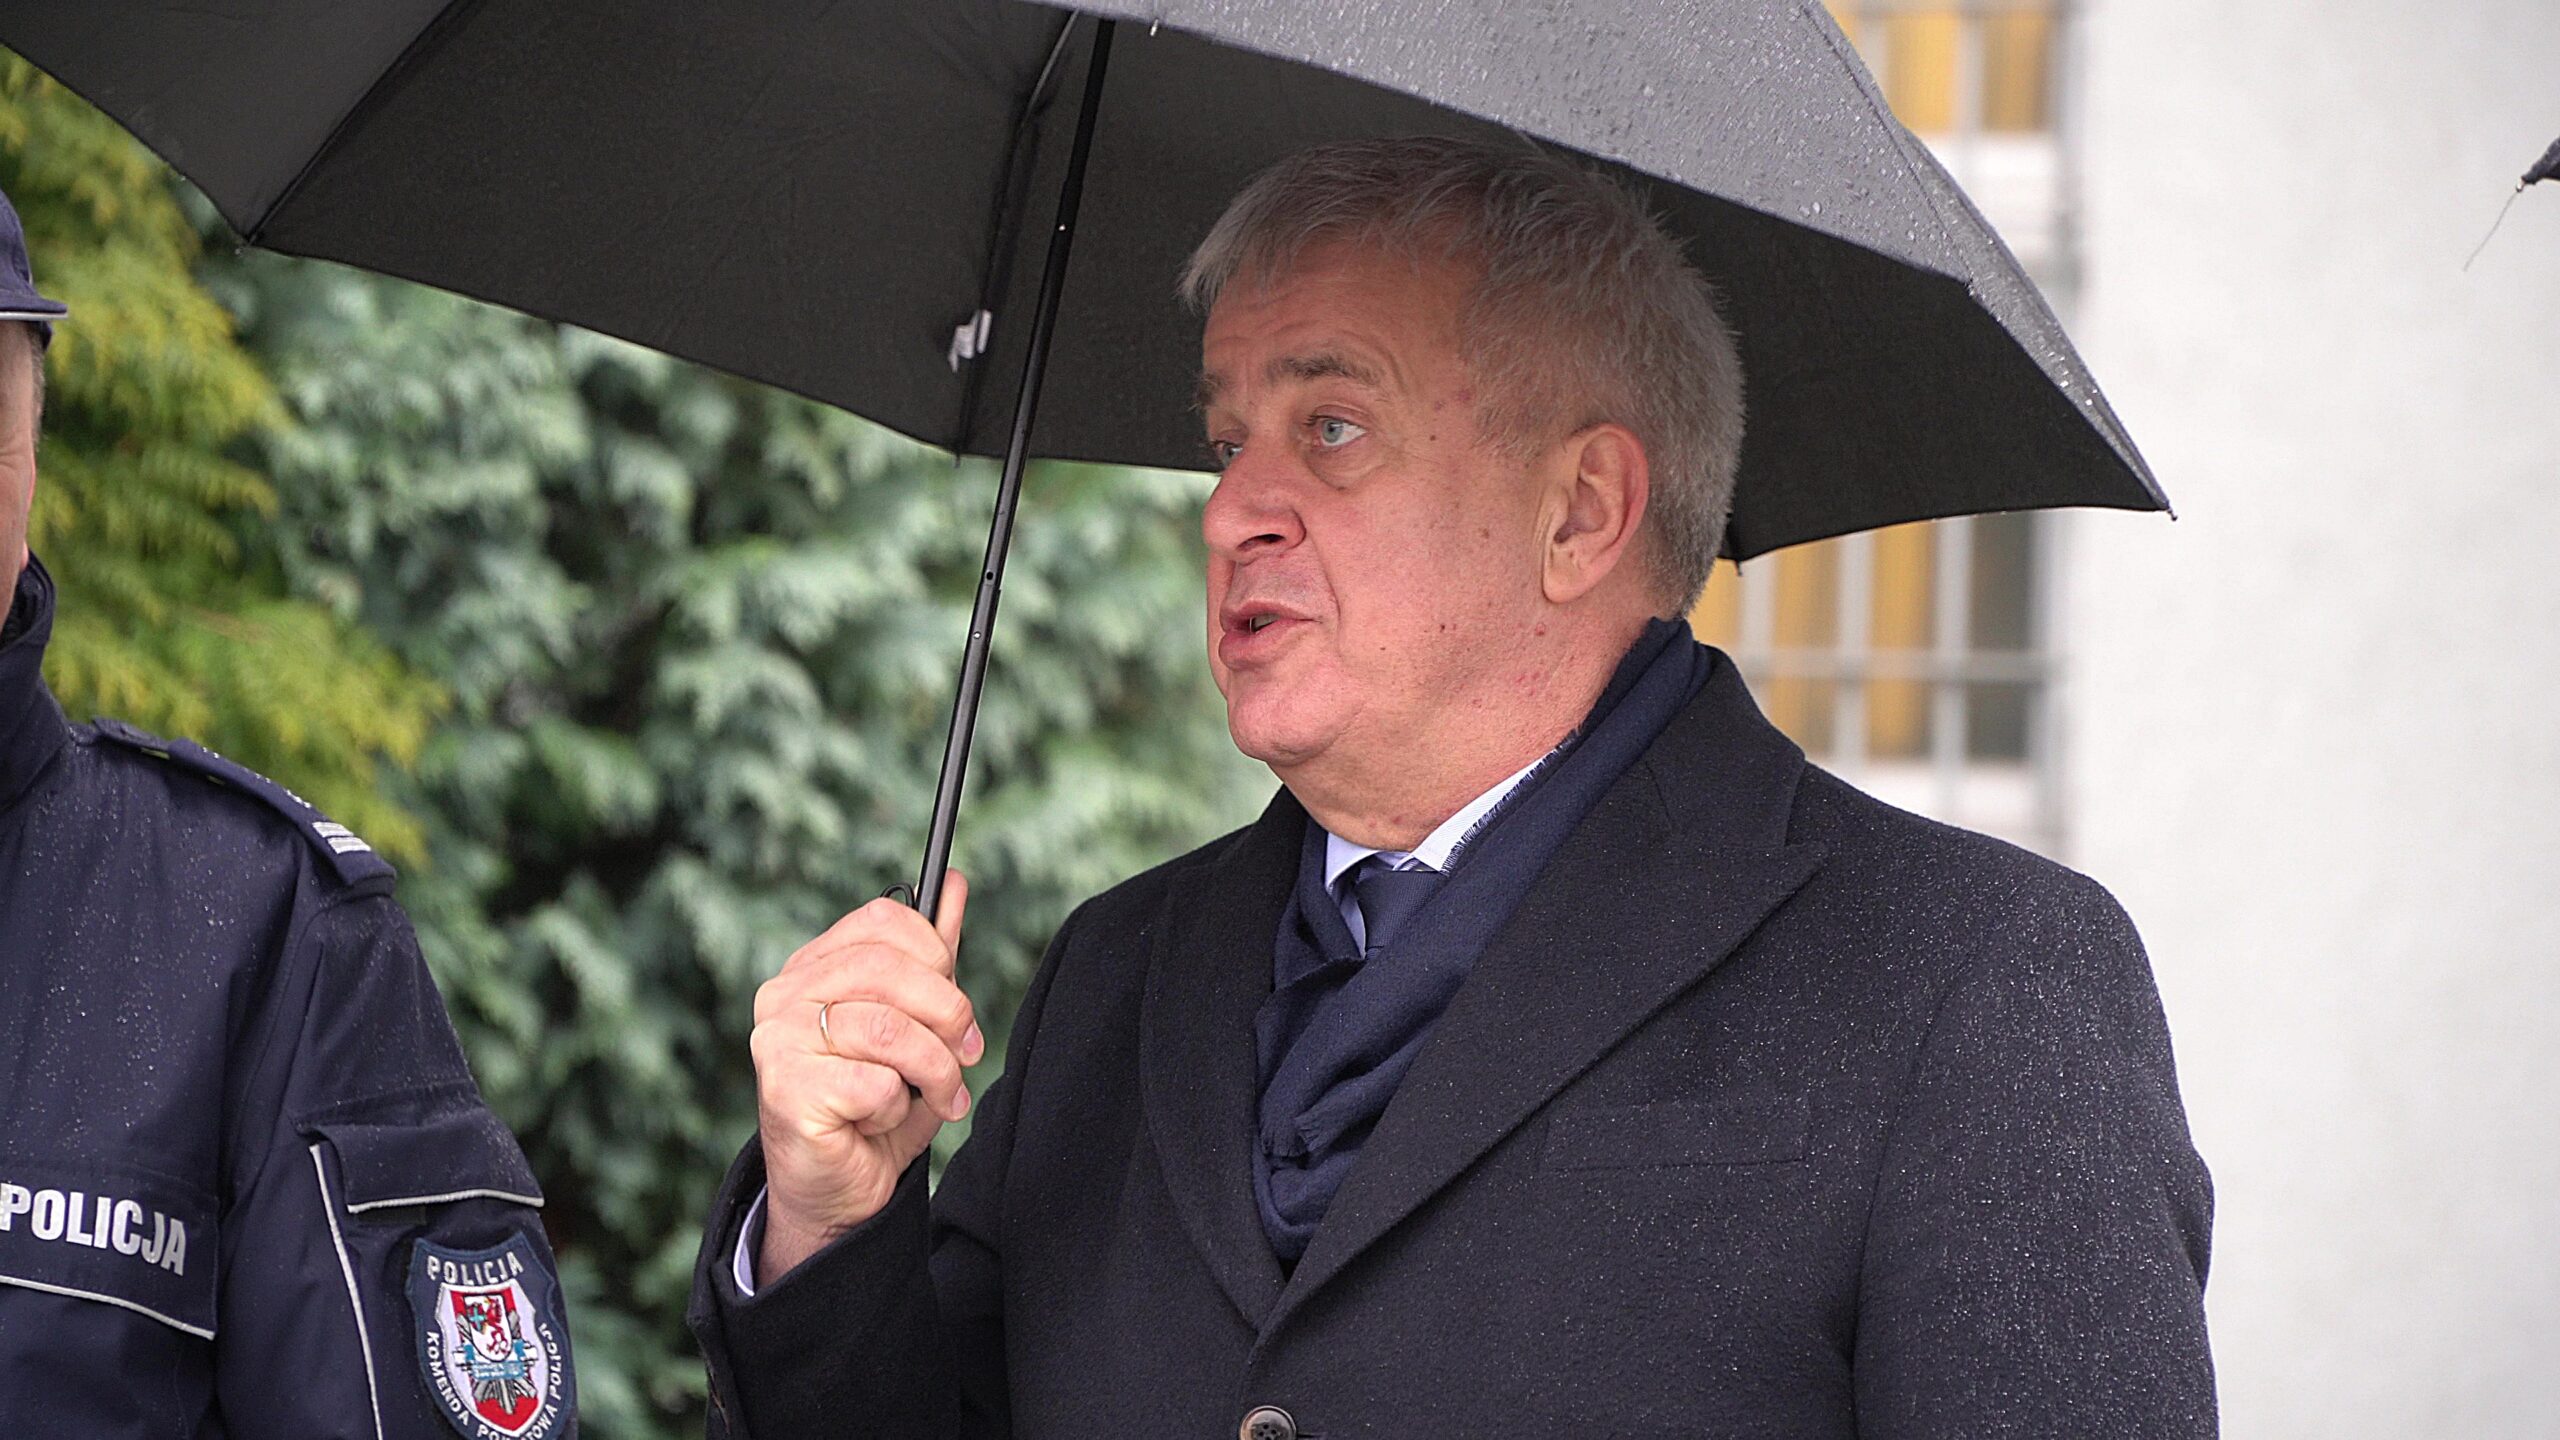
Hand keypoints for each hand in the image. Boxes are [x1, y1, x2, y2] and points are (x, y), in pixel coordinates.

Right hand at [750, 872, 981, 1283]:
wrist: (841, 1190)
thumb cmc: (875, 1105)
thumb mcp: (916, 1025)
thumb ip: (933, 959)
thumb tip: (955, 884)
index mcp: (813, 967)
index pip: (883, 920)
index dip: (937, 954)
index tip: (956, 999)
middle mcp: (784, 995)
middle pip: (890, 969)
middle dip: (948, 1014)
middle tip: (967, 1053)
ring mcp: (778, 1041)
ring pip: (888, 1029)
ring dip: (935, 1069)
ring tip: (943, 1096)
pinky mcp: (786, 1091)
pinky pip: (875, 1082)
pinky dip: (898, 1106)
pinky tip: (881, 1121)